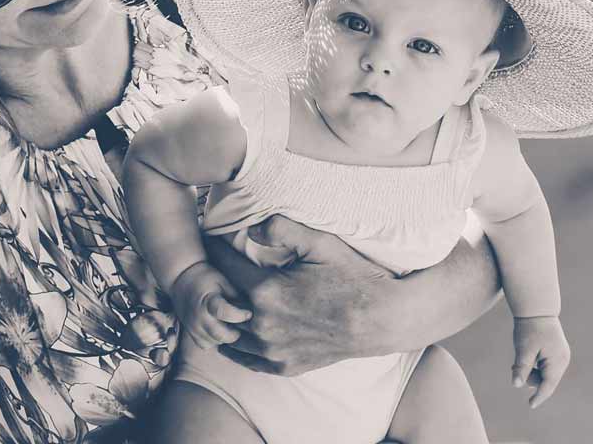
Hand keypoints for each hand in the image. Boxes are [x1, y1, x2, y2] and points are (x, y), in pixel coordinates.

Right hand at [170, 261, 251, 349]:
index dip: (240, 315)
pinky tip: (218, 328)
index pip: (225, 313)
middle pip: (221, 335)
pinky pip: (205, 344)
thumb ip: (236, 296)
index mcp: (207, 301)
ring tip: (229, 324)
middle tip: (240, 322)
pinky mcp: (190, 332)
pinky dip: (214, 340)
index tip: (248, 313)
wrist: (180, 278)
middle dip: (235, 332)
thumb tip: (251, 309)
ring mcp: (193, 326)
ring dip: (225, 337)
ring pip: (215, 342)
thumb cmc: (205, 277)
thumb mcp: (222, 280)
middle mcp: (198, 317)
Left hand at [206, 215, 394, 375]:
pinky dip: (236, 343)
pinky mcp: (284, 365)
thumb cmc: (352, 277)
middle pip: (219, 301)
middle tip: (216, 266)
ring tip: (223, 296)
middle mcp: (263, 325)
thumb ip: (280, 229)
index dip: (215, 248)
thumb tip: (250, 228)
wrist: (380, 319)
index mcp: (266, 292)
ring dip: (223, 313)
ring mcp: (272, 350)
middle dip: (215, 281)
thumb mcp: (319, 243)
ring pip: (228, 333)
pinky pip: (246, 358)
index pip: (223, 266)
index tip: (213, 238)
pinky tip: (236, 329)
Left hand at [512, 315, 569, 407]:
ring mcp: (561, 356)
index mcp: (557, 360)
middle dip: (532, 379)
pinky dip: (536, 366)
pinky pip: (547, 366)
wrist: (537, 309)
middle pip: (547, 380)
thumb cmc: (529, 328)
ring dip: (533, 372)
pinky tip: (526, 358)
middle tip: (515, 368)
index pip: (548, 385)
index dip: (539, 396)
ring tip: (519, 360)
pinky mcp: (557, 352)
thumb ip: (521, 368)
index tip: (530, 405)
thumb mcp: (523, 349)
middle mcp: (563, 360)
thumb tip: (516, 385)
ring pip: (546, 374)